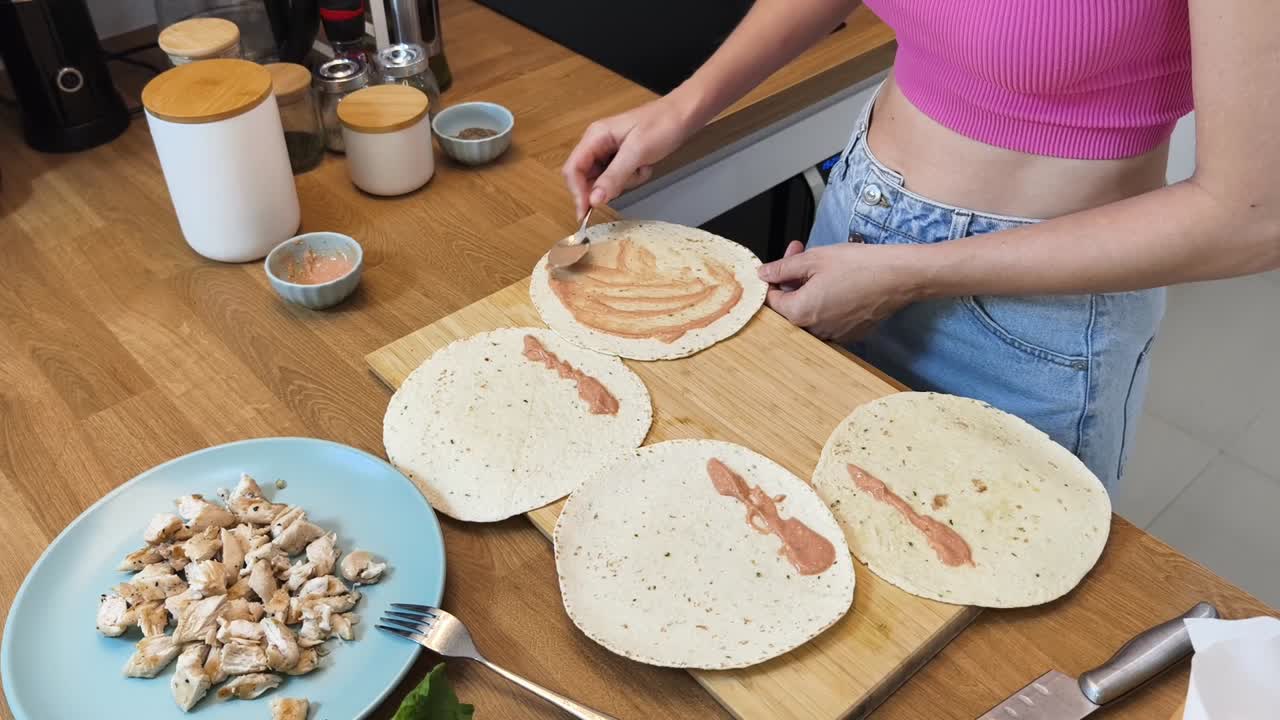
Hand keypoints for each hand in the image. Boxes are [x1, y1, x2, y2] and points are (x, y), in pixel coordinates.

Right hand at [562, 95, 699, 218]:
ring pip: (603, 181)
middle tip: (625, 186)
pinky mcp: (620, 158)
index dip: (577, 192)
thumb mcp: (637, 152)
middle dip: (605, 187)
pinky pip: (617, 178)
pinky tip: (645, 166)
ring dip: (623, 182)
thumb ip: (613, 176)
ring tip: (641, 168)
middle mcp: (597, 144)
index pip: (573, 169)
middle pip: (586, 177)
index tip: (585, 213)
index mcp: (595, 136)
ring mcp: (608, 151)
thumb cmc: (661, 125)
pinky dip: (632, 178)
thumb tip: (594, 200)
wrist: (683, 115)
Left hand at [758, 241, 925, 342]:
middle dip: (791, 279)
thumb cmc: (860, 266)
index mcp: (800, 313)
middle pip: (790, 306)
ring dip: (808, 288)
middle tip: (799, 253)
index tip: (781, 262)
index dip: (773, 278)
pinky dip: (826, 300)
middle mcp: (814, 330)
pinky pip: (828, 318)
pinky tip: (836, 281)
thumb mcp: (813, 259)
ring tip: (820, 265)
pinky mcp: (850, 333)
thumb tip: (763, 273)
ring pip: (809, 311)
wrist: (899, 276)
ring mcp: (833, 334)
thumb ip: (783, 268)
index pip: (772, 300)